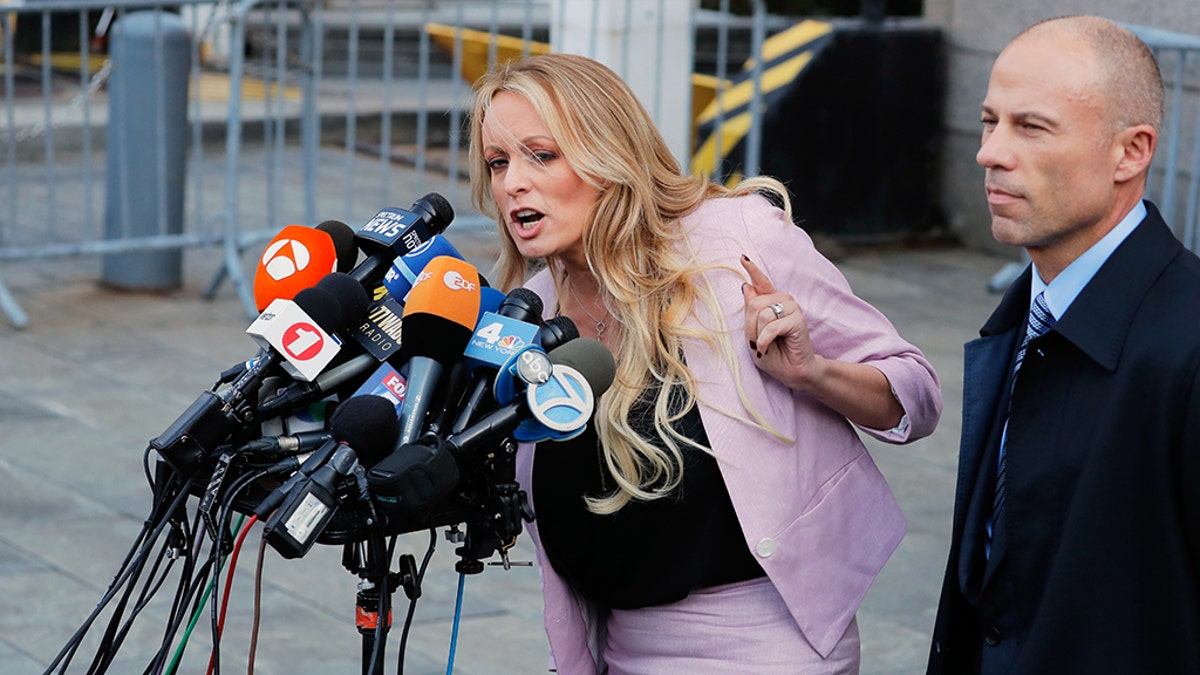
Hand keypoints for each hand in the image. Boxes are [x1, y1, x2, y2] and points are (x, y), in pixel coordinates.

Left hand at [740, 255, 820, 390]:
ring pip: (762, 314)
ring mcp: (793, 308)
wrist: (792, 372)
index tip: (743, 257)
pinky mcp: (798, 320)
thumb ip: (751, 312)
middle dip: (751, 327)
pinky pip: (771, 325)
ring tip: (765, 345)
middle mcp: (783, 301)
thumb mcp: (754, 334)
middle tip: (758, 342)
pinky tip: (767, 349)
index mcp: (772, 303)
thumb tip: (747, 286)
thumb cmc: (774, 355)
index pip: (762, 282)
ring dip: (758, 334)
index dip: (753, 270)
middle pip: (754, 304)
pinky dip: (764, 340)